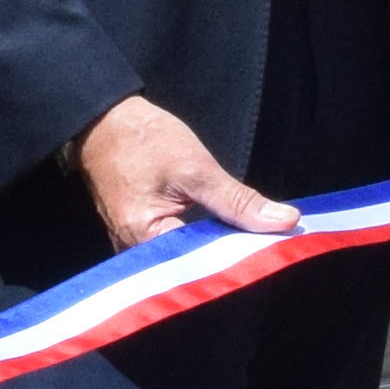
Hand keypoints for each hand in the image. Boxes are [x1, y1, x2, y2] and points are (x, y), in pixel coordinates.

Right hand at [78, 95, 293, 248]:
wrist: (103, 120)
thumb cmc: (143, 140)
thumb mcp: (196, 168)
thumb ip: (238, 201)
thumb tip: (285, 221)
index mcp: (144, 241)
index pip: (202, 265)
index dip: (239, 259)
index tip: (273, 251)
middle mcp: (134, 254)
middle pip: (193, 268)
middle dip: (229, 259)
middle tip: (268, 250)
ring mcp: (133, 247)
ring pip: (185, 259)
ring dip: (216, 251)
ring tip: (251, 245)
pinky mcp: (138, 236)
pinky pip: (175, 248)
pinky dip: (200, 243)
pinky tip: (224, 236)